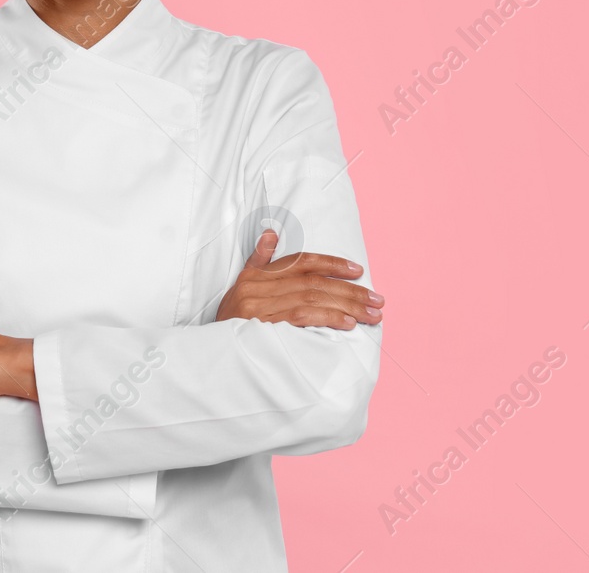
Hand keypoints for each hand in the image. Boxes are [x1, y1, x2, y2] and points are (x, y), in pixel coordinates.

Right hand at [215, 229, 383, 328]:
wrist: (211, 355)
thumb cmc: (231, 322)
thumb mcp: (241, 288)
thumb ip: (260, 261)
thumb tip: (271, 233)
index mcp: (255, 275)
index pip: (300, 263)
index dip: (331, 263)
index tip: (358, 271)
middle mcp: (257, 286)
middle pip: (312, 282)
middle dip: (349, 290)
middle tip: (377, 300)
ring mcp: (259, 307)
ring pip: (311, 299)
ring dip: (346, 306)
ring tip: (370, 314)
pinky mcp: (263, 327)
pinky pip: (301, 317)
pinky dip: (327, 318)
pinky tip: (347, 324)